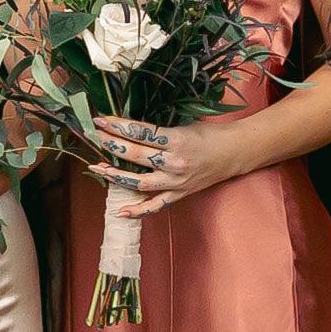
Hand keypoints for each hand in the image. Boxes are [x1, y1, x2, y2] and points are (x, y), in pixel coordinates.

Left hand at [87, 111, 228, 224]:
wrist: (235, 152)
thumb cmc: (210, 134)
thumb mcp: (184, 124)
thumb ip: (159, 129)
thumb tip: (127, 127)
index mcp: (178, 140)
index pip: (141, 133)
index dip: (119, 126)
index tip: (101, 120)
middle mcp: (176, 162)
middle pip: (137, 156)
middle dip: (112, 145)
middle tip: (95, 137)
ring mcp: (177, 182)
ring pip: (140, 182)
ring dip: (116, 176)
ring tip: (97, 168)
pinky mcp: (180, 194)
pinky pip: (156, 205)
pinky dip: (138, 210)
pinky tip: (121, 211)